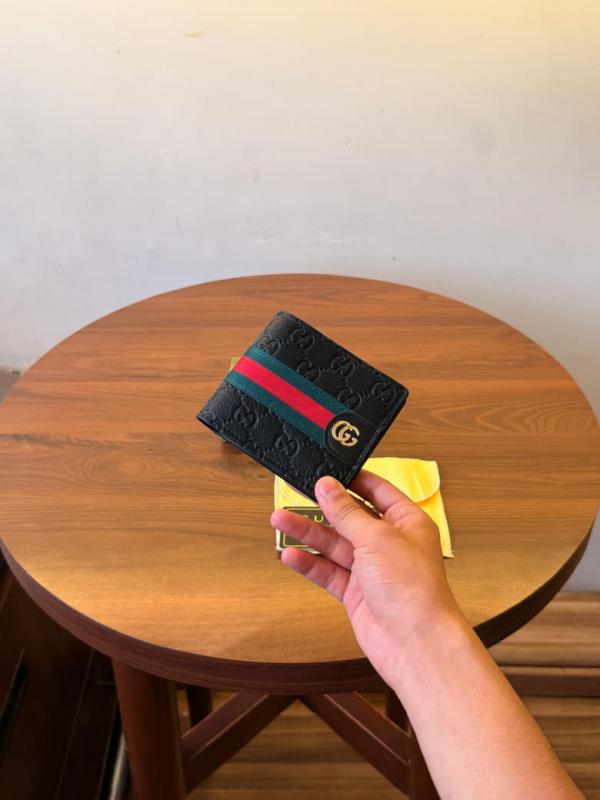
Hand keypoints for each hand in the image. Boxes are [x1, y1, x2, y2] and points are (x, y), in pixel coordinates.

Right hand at [270, 469, 463, 685]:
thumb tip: (327, 486)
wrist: (415, 643)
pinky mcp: (356, 593)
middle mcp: (389, 543)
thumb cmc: (411, 587)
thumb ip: (347, 512)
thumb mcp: (376, 538)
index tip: (326, 471)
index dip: (352, 480)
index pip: (377, 491)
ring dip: (308, 533)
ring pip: (334, 545)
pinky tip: (290, 555)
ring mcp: (372, 569)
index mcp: (406, 522)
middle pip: (350, 518)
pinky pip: (329, 571)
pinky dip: (310, 563)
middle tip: (294, 493)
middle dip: (322, 507)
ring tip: (279, 520)